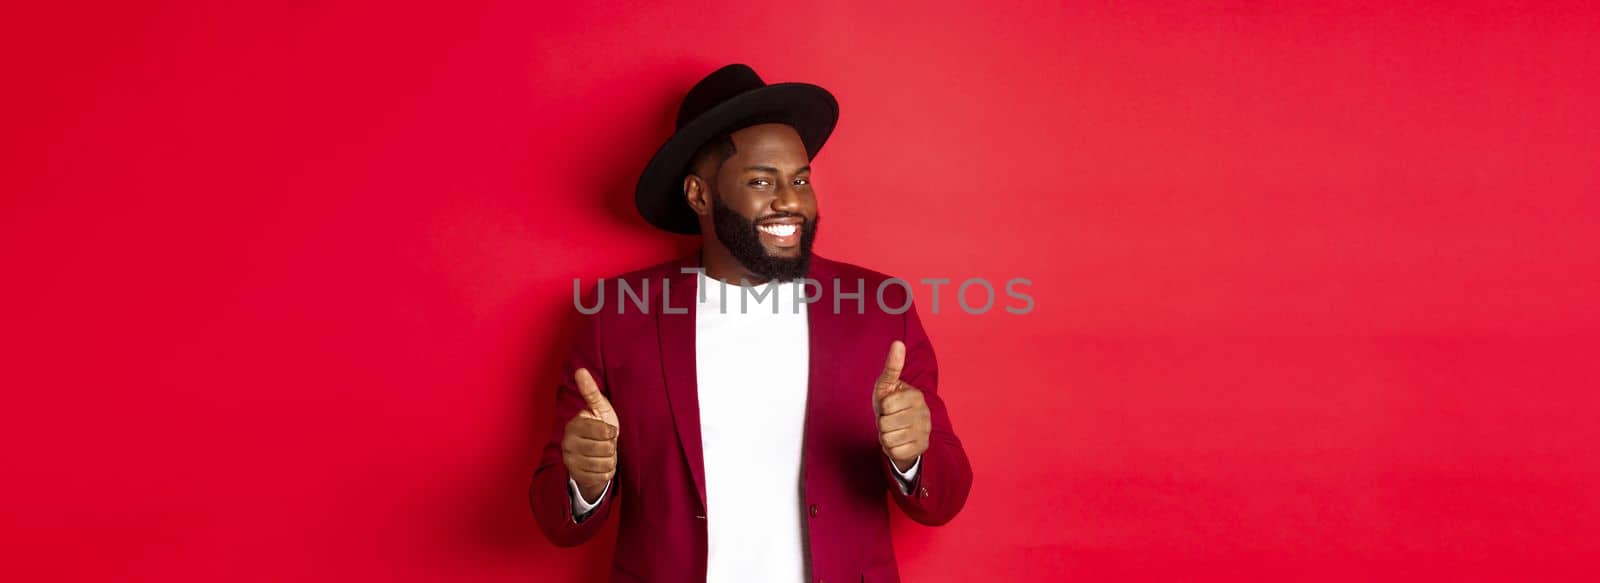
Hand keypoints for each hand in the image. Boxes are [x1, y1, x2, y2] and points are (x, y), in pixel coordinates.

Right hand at [562, 368, 618, 500]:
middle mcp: (568, 444)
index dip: (611, 432)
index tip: (608, 430)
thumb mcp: (598, 408)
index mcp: (573, 426)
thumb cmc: (599, 426)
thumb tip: (580, 370)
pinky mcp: (577, 476)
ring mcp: (571, 461)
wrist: (595, 453)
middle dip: (611, 447)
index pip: (603, 431)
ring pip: (604, 463)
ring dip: (610, 459)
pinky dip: (607, 471)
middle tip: (605, 443)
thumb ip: (590, 391)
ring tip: (604, 454)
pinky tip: (601, 464)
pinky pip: (602, 476)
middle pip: (604, 449)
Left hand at [875, 341, 929, 471]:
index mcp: (916, 396)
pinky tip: (898, 442)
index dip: (881, 407)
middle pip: (885, 423)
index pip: (885, 405)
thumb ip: (892, 366)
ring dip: (885, 436)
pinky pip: (894, 452)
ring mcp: (925, 432)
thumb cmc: (891, 404)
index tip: (888, 406)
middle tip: (890, 420)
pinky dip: (890, 449)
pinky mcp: (922, 448)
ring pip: (888, 439)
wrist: (902, 429)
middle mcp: (924, 413)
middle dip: (882, 423)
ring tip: (893, 430)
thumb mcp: (888, 385)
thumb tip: (897, 343)